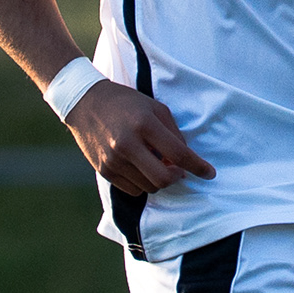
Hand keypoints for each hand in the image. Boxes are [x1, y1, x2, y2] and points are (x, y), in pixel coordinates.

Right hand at [63, 83, 215, 194]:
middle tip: (178, 170)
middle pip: (163, 179)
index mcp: (144, 124)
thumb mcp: (155, 107)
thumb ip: (173, 133)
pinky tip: (140, 167)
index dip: (198, 166)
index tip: (210, 173)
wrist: (84, 102)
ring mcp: (113, 160)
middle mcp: (127, 144)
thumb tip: (184, 160)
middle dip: (176, 177)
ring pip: (149, 187)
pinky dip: (142, 183)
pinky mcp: (104, 170)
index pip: (178, 153)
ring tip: (155, 163)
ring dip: (159, 179)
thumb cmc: (125, 103)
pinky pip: (133, 190)